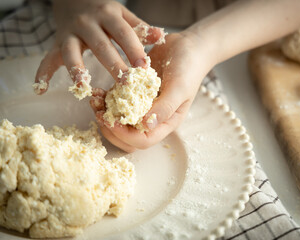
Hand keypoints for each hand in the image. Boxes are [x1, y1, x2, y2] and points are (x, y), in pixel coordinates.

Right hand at [34, 0, 163, 93]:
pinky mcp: (57, 43)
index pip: (123, 33)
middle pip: (101, 46)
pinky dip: (42, 73)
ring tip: (82, 88)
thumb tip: (161, 37)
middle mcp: (87, 24)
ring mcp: (70, 34)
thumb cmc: (105, 12)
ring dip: (76, 70)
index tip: (145, 66)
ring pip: (71, 53)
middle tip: (125, 83)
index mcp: (108, 15)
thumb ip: (140, 28)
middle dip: (113, 65)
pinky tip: (40, 89)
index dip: (134, 49)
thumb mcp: (123, 15)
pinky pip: (48, 58)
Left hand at [90, 31, 215, 151]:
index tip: (113, 120)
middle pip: (127, 137)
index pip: (144, 140)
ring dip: (104, 114)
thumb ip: (165, 108)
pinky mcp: (132, 93)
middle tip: (99, 113)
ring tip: (94, 100)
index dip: (126, 135)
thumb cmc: (189, 68)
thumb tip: (146, 126)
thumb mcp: (180, 88)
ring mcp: (141, 106)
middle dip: (110, 128)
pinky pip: (114, 102)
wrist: (187, 46)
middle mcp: (152, 118)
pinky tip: (97, 90)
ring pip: (118, 121)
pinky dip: (104, 99)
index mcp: (165, 122)